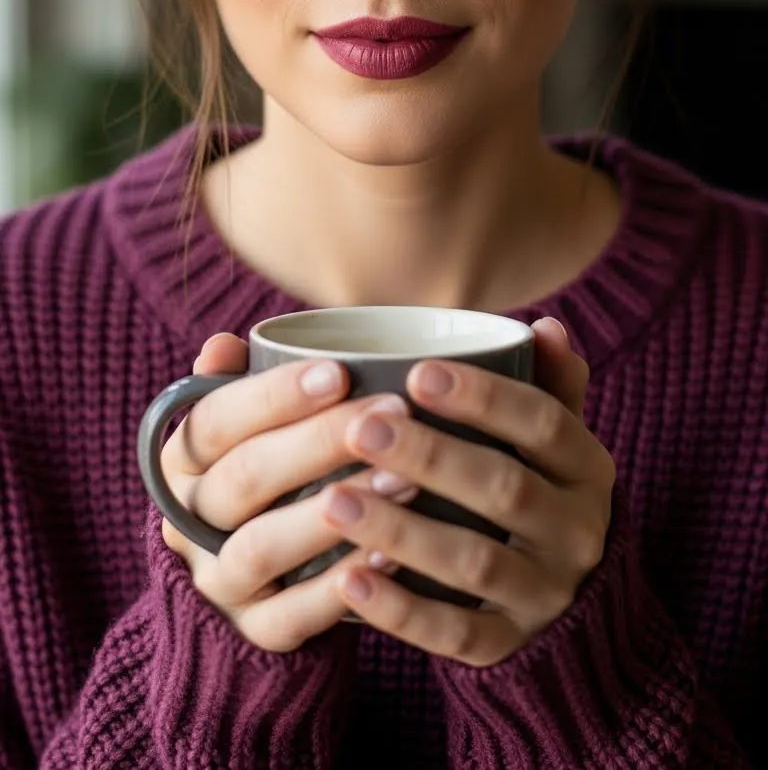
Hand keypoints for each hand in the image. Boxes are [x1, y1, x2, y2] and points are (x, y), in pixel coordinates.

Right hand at [160, 333, 415, 651]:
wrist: (263, 580)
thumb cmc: (273, 471)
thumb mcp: (253, 424)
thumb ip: (244, 382)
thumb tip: (223, 345)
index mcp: (180, 461)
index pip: (214, 420)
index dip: (274, 395)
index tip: (340, 371)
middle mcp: (186, 521)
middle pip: (245, 477)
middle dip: (322, 441)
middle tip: (396, 412)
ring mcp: (216, 582)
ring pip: (263, 545)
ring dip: (337, 511)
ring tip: (406, 479)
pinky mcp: (253, 634)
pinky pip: (292, 616)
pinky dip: (340, 587)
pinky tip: (393, 555)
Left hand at [318, 316, 615, 665]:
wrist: (569, 599)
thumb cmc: (537, 485)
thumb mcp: (553, 437)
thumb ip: (547, 382)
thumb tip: (545, 327)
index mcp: (587, 467)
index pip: (545, 423)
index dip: (485, 398)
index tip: (418, 372)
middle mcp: (578, 532)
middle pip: (505, 490)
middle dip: (431, 457)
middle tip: (362, 428)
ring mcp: (545, 595)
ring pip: (474, 563)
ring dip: (401, 531)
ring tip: (334, 500)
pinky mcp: (510, 646)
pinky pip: (457, 635)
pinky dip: (400, 611)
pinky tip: (346, 580)